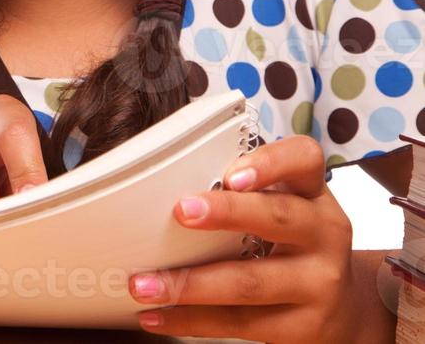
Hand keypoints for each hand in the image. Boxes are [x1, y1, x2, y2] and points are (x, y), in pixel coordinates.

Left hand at [128, 135, 382, 342]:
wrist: (344, 309)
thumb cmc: (294, 243)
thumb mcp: (284, 206)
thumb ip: (241, 193)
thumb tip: (159, 190)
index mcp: (312, 194)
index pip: (304, 160)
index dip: (271, 163)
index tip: (232, 174)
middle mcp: (324, 234)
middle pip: (277, 217)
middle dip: (227, 213)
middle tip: (180, 212)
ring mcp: (319, 284)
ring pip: (250, 282)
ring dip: (190, 284)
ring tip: (143, 285)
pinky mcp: (305, 327)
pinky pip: (241, 324)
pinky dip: (192, 320)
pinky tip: (156, 316)